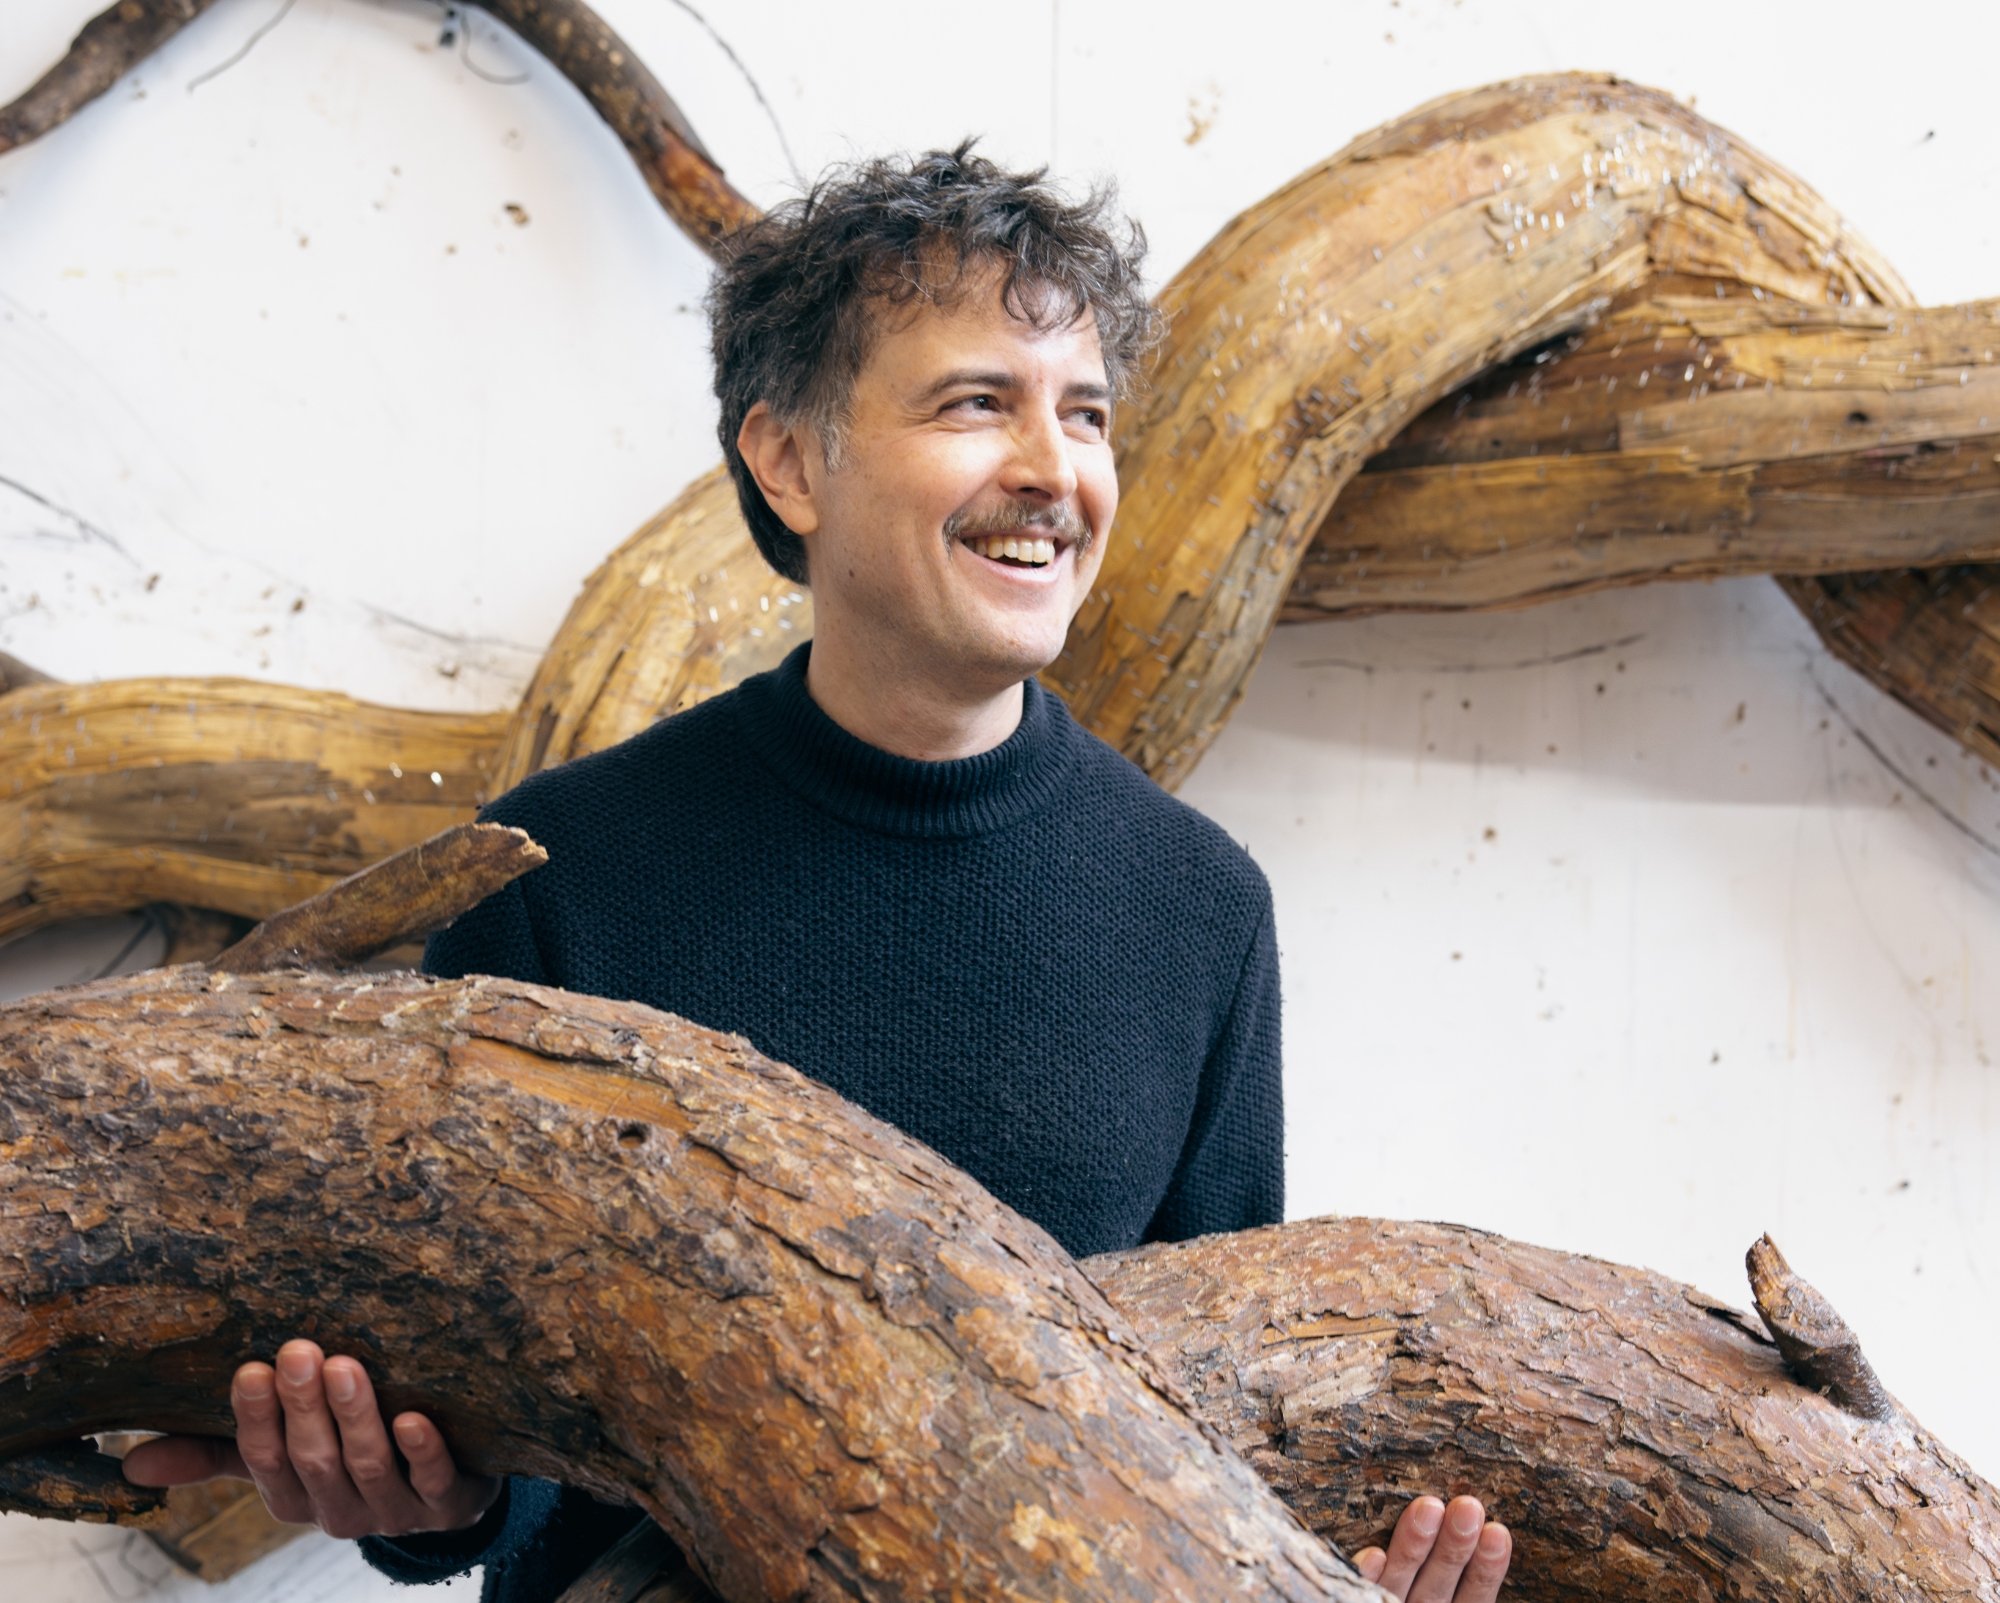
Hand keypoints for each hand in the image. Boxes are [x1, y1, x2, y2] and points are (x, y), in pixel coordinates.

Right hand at [121, 1339, 500, 1540]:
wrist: (443, 1492)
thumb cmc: (348, 1457)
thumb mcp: (284, 1457)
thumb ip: (216, 1453)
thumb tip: (131, 1460)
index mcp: (293, 1498)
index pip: (263, 1461)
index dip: (256, 1418)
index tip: (250, 1368)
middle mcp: (338, 1511)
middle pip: (314, 1460)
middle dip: (304, 1408)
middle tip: (300, 1352)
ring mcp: (394, 1511)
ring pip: (369, 1467)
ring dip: (356, 1417)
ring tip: (347, 1366)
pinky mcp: (448, 1504)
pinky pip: (434, 1483)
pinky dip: (423, 1453)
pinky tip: (415, 1419)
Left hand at [1353, 1495, 1510, 1601]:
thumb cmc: (1410, 1600)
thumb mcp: (1429, 1599)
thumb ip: (1466, 1595)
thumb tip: (1478, 1544)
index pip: (1472, 1602)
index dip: (1486, 1572)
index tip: (1499, 1532)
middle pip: (1436, 1589)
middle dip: (1454, 1549)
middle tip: (1468, 1507)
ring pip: (1400, 1585)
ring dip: (1414, 1548)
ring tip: (1429, 1506)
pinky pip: (1361, 1599)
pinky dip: (1367, 1580)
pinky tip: (1374, 1554)